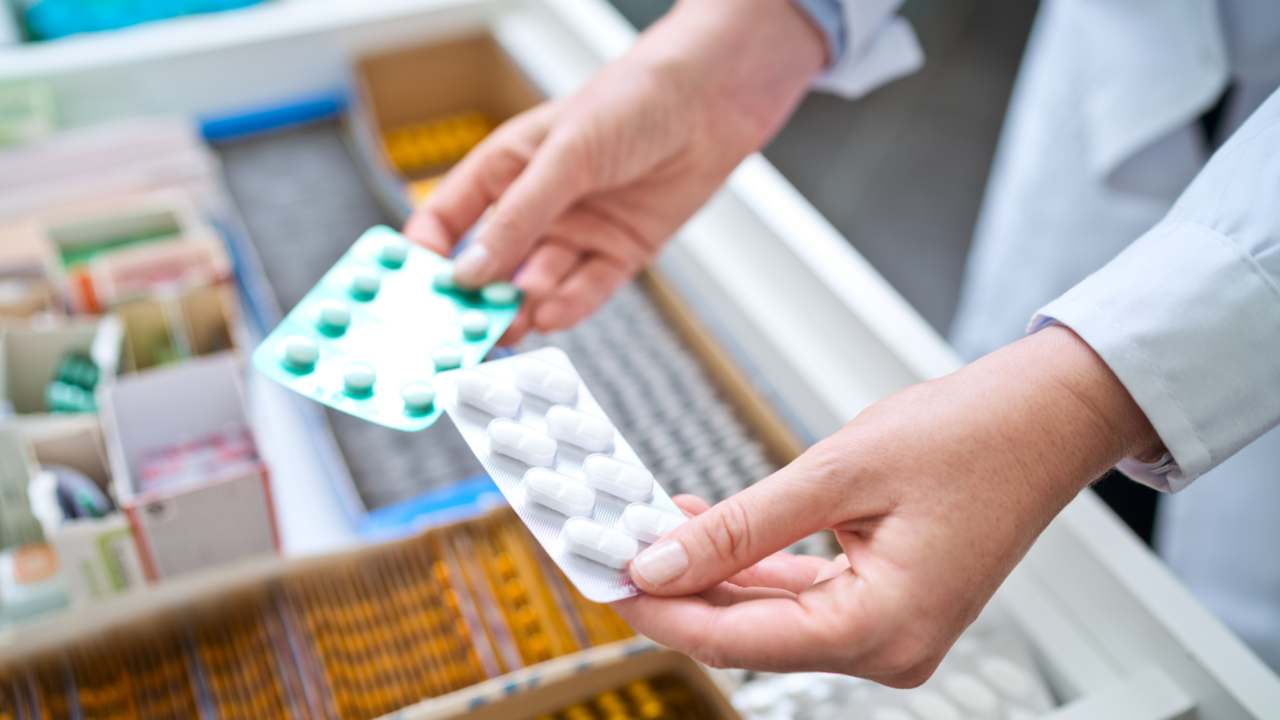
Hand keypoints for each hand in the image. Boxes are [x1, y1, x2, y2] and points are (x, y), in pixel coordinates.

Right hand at [403, 0, 825, 342]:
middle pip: (490, 264)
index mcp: (505, 169)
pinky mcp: (619, 252)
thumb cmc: (632, 100)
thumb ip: (517, 217)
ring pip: (535, 285)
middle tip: (458, 332)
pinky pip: (586, 289)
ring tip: (504, 330)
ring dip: (519, 309)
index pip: (447, 219)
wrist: (713, 101)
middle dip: (474, 298)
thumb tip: (468, 271)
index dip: (428, 255)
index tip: (416, 291)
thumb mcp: (563, 157)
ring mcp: (577, 231)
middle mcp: (538, 205)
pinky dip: (569, 306)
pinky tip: (551, 316)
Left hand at [610, 326, 1162, 685]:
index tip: (608, 577)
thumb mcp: (837, 474)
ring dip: (709, 572)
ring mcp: (888, 629)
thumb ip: (742, 527)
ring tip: (651, 525)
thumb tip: (664, 561)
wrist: (1045, 417)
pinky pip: (798, 594)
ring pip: (768, 615)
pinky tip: (705, 526)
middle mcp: (888, 647)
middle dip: (678, 589)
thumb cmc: (972, 437)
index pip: (737, 640)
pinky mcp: (885, 602)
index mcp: (883, 630)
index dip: (662, 610)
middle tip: (617, 546)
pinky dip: (750, 563)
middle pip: (748, 634)